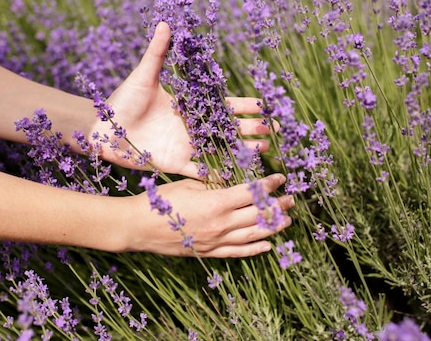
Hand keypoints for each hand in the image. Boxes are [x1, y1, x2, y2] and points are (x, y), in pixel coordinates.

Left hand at [98, 21, 272, 176]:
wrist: (103, 127)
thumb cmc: (122, 100)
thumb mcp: (143, 76)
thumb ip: (157, 52)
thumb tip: (166, 23)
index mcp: (189, 105)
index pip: (224, 105)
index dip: (245, 105)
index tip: (265, 106)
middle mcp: (191, 126)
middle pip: (229, 128)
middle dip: (252, 129)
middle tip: (274, 130)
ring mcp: (185, 146)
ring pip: (220, 149)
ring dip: (241, 151)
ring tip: (262, 150)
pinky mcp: (173, 163)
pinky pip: (198, 171)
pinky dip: (215, 175)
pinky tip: (233, 179)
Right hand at [122, 173, 293, 256]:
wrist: (139, 226)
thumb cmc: (160, 200)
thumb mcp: (188, 185)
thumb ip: (213, 186)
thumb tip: (232, 183)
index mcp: (217, 202)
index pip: (252, 192)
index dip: (269, 185)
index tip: (280, 178)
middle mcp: (221, 223)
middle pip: (258, 214)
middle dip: (278, 206)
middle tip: (291, 200)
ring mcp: (216, 240)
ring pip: (253, 235)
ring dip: (273, 227)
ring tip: (287, 220)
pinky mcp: (209, 252)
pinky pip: (238, 253)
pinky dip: (255, 249)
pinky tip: (268, 245)